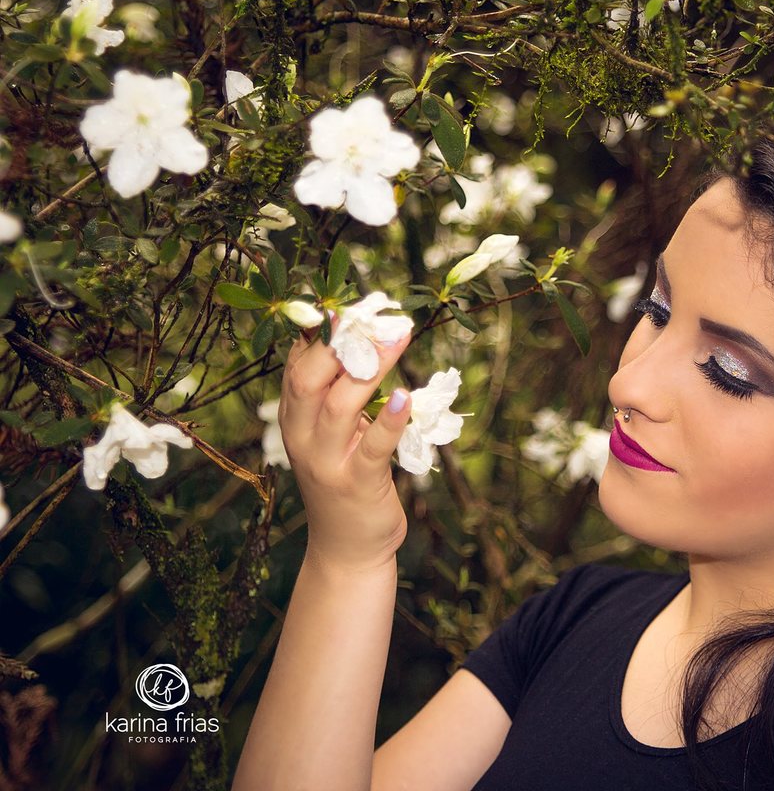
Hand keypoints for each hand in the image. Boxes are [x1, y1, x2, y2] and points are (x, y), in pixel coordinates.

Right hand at [277, 313, 413, 571]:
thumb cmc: (345, 479)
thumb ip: (336, 392)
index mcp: (294, 418)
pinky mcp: (357, 483)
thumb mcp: (330, 433)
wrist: (347, 548)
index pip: (297, 364)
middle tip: (377, 313)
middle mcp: (302, 437)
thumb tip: (360, 337)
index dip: (321, 330)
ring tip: (398, 339)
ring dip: (370, 369)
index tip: (350, 299)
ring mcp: (327, 462)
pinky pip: (372, 448)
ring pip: (339, 405)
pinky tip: (405, 397)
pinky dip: (388, 421)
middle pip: (309, 378)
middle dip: (342, 341)